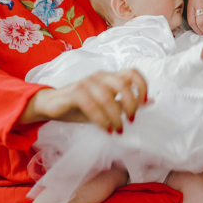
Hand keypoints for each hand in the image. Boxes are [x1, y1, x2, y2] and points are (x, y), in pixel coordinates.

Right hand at [21, 69, 147, 133]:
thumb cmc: (81, 106)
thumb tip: (151, 102)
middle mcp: (100, 76)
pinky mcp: (75, 92)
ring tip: (117, 129)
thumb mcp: (106, 106)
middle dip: (131, 104)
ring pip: (107, 97)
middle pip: (123, 84)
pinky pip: (91, 105)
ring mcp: (87, 82)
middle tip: (130, 120)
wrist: (51, 105)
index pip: (132, 72)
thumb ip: (125, 103)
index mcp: (110, 77)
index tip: (144, 103)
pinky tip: (105, 129)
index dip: (142, 85)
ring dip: (116, 116)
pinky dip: (101, 119)